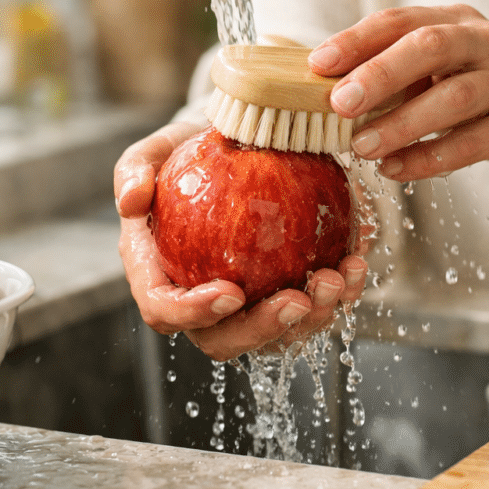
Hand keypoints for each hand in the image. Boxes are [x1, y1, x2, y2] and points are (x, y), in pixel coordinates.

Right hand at [114, 122, 367, 360]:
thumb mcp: (155, 150)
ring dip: (313, 317)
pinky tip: (357, 261)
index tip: (232, 292)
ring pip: (276, 335)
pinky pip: (314, 307)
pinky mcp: (284, 291)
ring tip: (337, 280)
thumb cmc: (187, 154)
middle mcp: (200, 302)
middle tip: (301, 300)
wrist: (233, 148)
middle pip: (225, 340)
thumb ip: (133, 169)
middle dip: (265, 329)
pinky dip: (341, 290)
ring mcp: (246, 304)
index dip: (195, 313)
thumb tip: (130, 200)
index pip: (165, 310)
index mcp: (159, 276)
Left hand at [307, 4, 488, 194]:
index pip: (401, 20)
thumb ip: (397, 75)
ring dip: (402, 123)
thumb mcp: (447, 74)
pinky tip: (397, 171)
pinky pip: (473, 143)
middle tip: (339, 103)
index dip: (356, 40)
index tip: (317, 65)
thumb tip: (322, 87)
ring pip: (454, 96)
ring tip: (362, 147)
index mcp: (460, 22)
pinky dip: (430, 158)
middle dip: (379, 73)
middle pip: (430, 46)